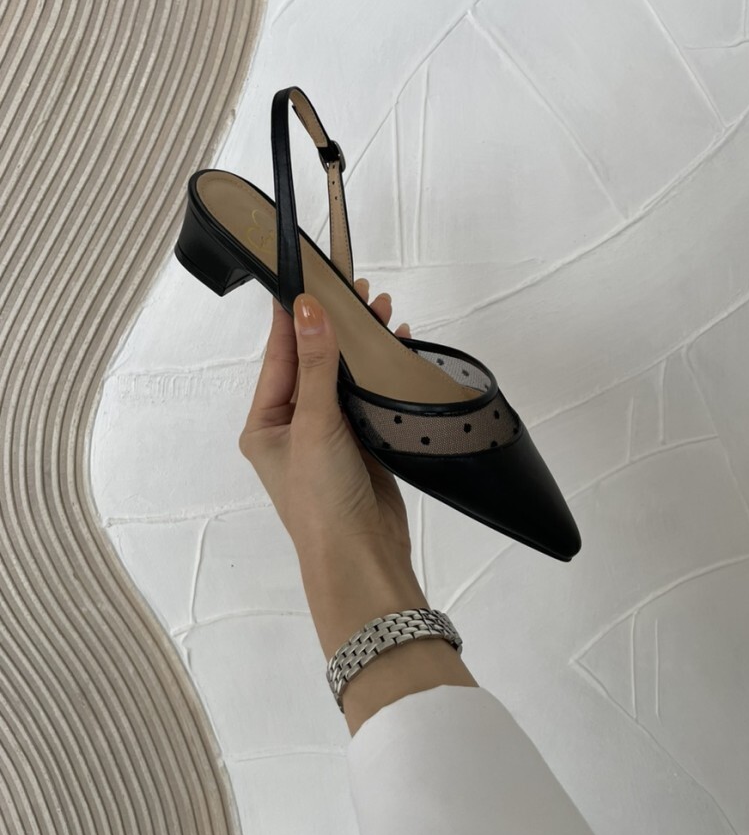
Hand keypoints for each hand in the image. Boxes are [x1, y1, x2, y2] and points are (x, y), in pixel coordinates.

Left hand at [238, 280, 414, 562]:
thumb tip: (309, 308)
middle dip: (335, 325)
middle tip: (356, 288)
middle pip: (314, 361)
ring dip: (361, 345)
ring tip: (382, 310)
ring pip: (344, 376)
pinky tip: (397, 348)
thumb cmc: (321, 500)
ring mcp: (330, 435)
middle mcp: (294, 426)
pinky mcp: (362, 443)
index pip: (280, 356)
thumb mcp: (314, 424)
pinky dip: (381, 372)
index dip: (294, 316)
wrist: (361, 557)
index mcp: (265, 423)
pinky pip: (368, 396)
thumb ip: (316, 365)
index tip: (306, 277)